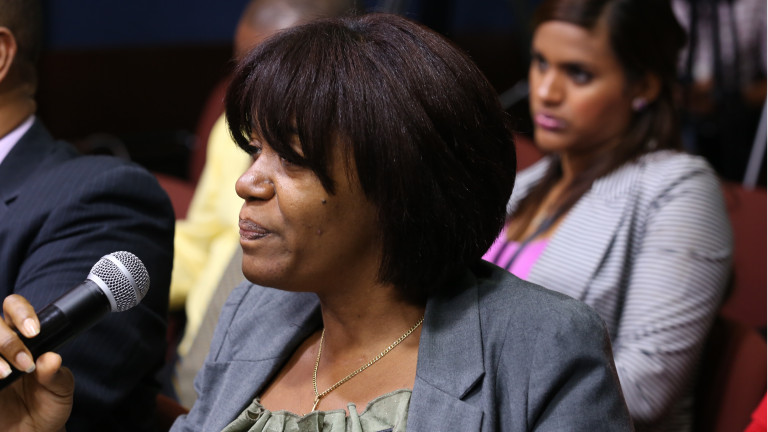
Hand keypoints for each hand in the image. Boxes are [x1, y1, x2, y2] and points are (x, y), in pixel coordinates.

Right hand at [0, 295, 73, 431]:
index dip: (21, 313)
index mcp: (24, 337)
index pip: (15, 308)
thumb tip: (51, 358)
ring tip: (6, 375)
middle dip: (9, 341)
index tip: (34, 332)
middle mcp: (1, 345)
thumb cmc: (47, 405)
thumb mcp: (60, 390)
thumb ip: (56, 375)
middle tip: (25, 364)